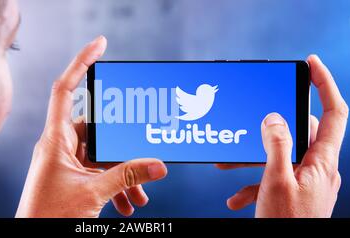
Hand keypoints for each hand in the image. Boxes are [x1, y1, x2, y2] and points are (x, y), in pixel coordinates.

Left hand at [16, 36, 166, 217]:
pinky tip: (128, 203)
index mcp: (55, 140)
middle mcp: (59, 147)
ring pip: (101, 155)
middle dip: (123, 146)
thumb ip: (127, 176)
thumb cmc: (49, 217)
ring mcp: (65, 163)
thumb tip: (157, 165)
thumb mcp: (93, 193)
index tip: (99, 45)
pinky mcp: (71, 178)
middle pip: (97, 129)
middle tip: (143, 149)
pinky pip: (98, 172)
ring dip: (122, 172)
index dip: (80, 63)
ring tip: (139, 194)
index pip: (65, 90)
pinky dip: (115, 184)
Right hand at [216, 55, 347, 216]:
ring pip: (280, 156)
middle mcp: (318, 168)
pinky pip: (274, 179)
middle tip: (248, 124)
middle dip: (267, 129)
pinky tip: (236, 197)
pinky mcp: (295, 193)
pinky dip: (253, 183)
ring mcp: (307, 181)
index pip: (334, 113)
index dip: (324, 85)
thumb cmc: (287, 223)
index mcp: (321, 161)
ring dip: (252, 160)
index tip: (311, 64)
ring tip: (227, 166)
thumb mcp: (276, 181)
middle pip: (299, 132)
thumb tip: (274, 117)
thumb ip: (276, 144)